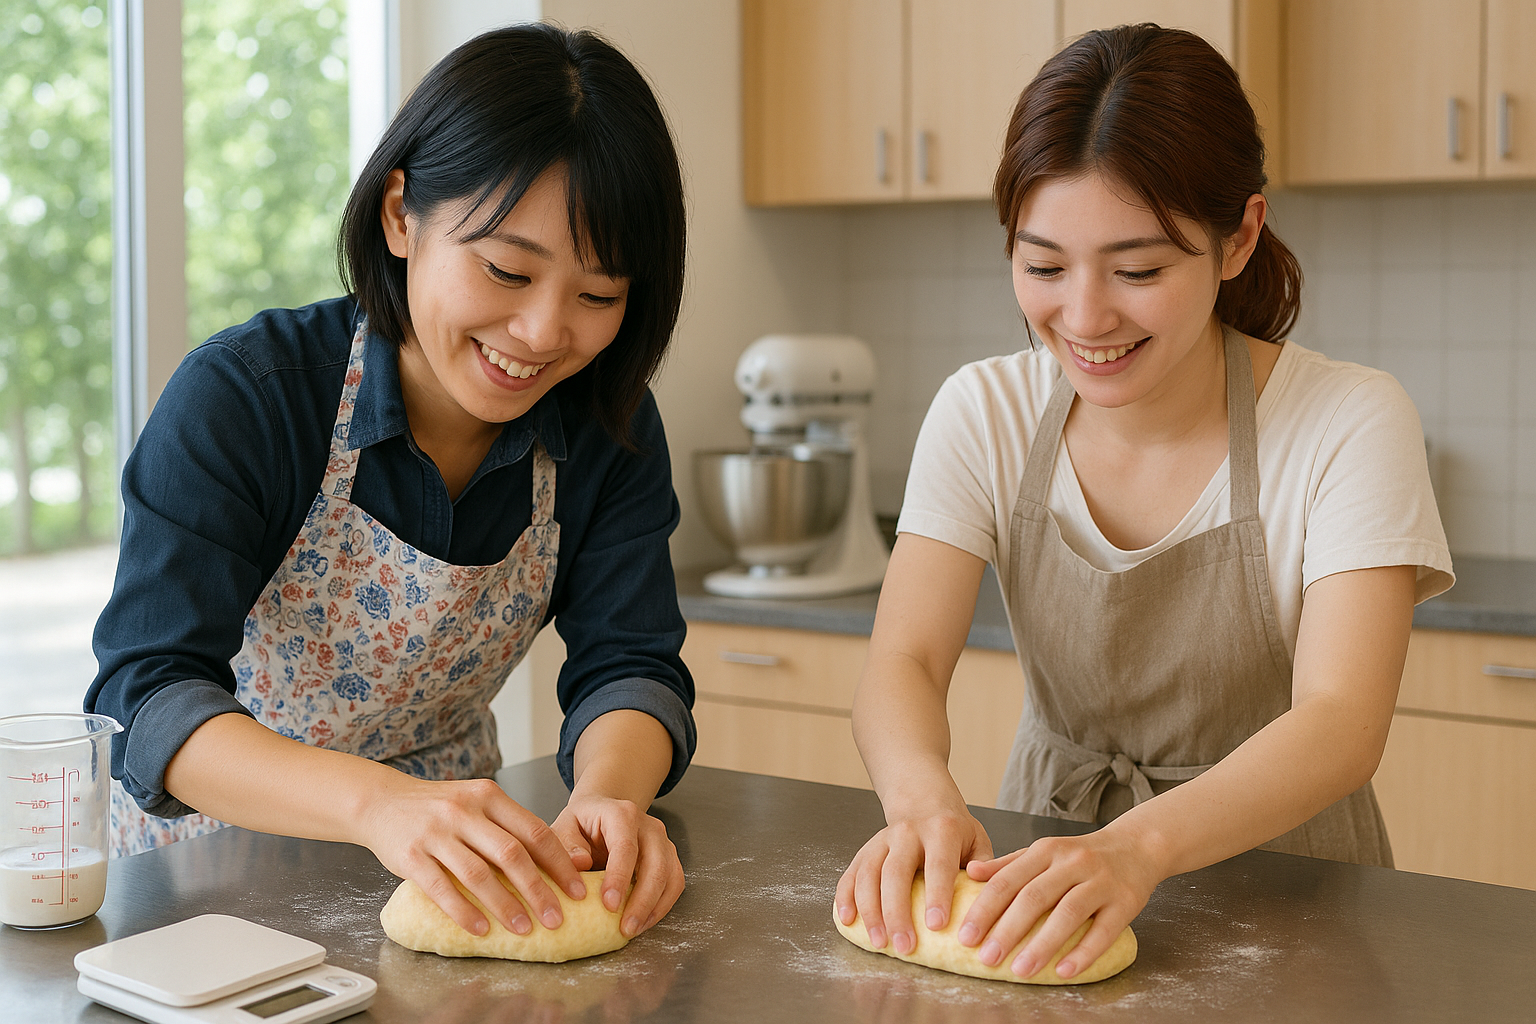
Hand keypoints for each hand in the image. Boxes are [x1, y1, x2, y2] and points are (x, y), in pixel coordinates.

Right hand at [358, 773, 584, 937]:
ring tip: (523, 929)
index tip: (577, 890)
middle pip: (512, 854)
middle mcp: (465, 811)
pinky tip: (480, 929)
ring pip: (479, 874)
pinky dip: (464, 912)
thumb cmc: (437, 808)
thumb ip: (508, 826)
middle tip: (556, 918)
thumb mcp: (476, 803)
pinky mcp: (411, 855)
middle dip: (539, 890)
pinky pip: (442, 888)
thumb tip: (555, 863)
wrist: (380, 801)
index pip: (535, 831)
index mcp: (489, 796)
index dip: (560, 863)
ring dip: (505, 905)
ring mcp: (437, 833)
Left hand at [552, 792, 683, 936]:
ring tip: (634, 929)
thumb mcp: (565, 827)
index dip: (620, 878)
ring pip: (670, 876)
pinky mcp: (669, 858)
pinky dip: (662, 906)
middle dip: (643, 900)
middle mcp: (649, 827)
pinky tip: (644, 921)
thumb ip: (568, 845)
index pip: (626, 847)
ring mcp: (663, 842)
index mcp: (622, 814)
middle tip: (626, 928)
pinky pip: (674, 883)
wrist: (602, 812)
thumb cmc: (583, 823)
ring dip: (654, 907)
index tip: (609, 905)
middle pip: (655, 864)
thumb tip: (580, 864)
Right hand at [835, 804, 993, 956]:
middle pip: (896, 872)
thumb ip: (984, 867)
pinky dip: (845, 898)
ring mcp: (881, 840)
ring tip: (879, 942)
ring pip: (869, 874)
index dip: (937, 894)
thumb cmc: (955, 831)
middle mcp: (907, 832)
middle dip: (898, 912)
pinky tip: (848, 920)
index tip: (937, 925)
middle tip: (905, 946)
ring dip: (870, 911)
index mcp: (941, 830)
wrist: (923, 801)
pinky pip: (850, 874)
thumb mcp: (977, 839)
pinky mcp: (865, 850)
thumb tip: (986, 898)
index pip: (938, 864)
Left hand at [957, 826, 1159, 978]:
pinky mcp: (1125, 902)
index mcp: (1046, 850)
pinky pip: (1103, 930)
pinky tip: (1064, 971)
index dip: (985, 909)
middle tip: (986, 958)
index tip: (965, 935)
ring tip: (1020, 970)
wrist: (1135, 847)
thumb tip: (971, 874)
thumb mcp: (1043, 852)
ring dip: (1042, 944)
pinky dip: (1083, 953)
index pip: (1008, 881)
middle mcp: (1072, 863)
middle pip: (1034, 897)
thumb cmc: (1081, 856)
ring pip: (1067, 914)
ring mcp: (1100, 882)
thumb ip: (1008, 864)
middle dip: (1007, 930)